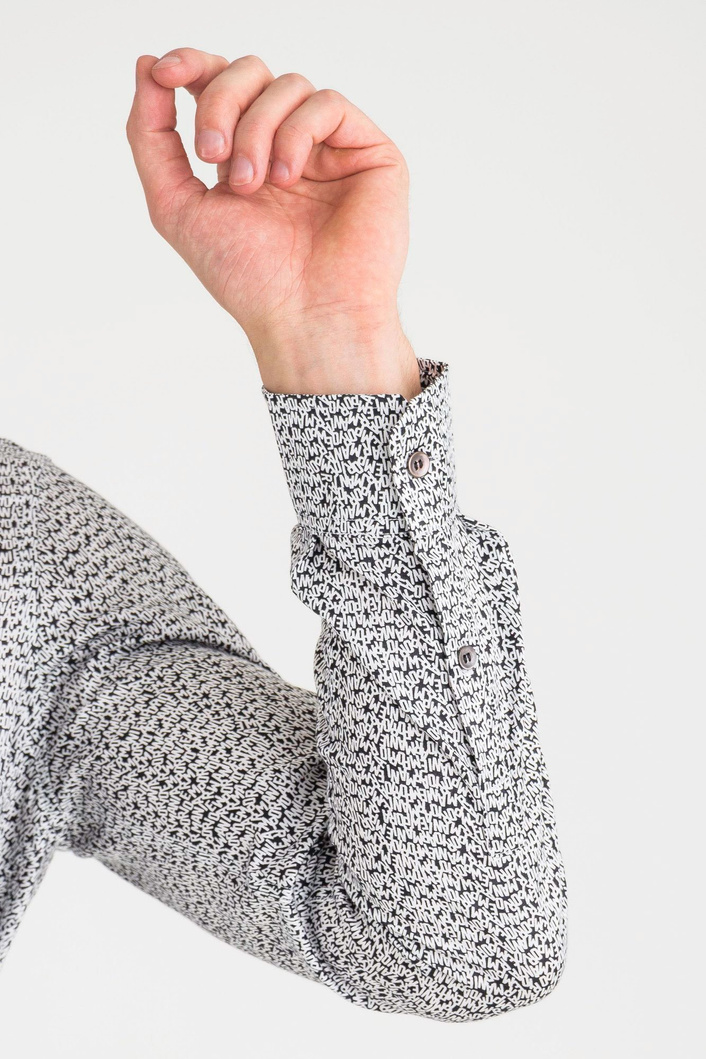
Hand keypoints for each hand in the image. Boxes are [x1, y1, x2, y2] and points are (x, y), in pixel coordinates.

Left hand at [126, 49, 420, 396]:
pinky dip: (297, 132)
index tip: (164, 75)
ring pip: (287, 85)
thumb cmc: (250, 279)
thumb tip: (147, 66)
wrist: (304, 318)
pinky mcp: (370, 153)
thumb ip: (151, 138)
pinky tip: (287, 176)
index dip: (191, 65)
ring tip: (254, 185)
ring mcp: (330, 149)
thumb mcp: (176, 206)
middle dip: (219, 103)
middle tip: (212, 155)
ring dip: (256, 129)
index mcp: (244, 156)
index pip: (218, 84)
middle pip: (249, 72)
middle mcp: (287, 146)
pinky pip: (327, 104)